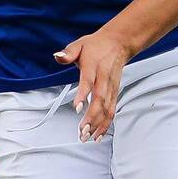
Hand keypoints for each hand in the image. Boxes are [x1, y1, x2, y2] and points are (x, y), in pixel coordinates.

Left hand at [53, 26, 131, 141]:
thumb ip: (68, 52)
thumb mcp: (80, 44)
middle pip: (100, 100)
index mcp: (94, 66)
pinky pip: (112, 110)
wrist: (119, 42)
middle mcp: (104, 78)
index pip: (88, 82)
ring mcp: (111, 87)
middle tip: (82, 131)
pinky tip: (98, 135)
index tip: (77, 107)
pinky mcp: (115, 92)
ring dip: (98, 124)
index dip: (83, 94)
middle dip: (92, 117)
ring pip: (107, 108)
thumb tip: (58, 56)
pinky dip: (106, 124)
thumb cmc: (96, 45)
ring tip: (87, 137)